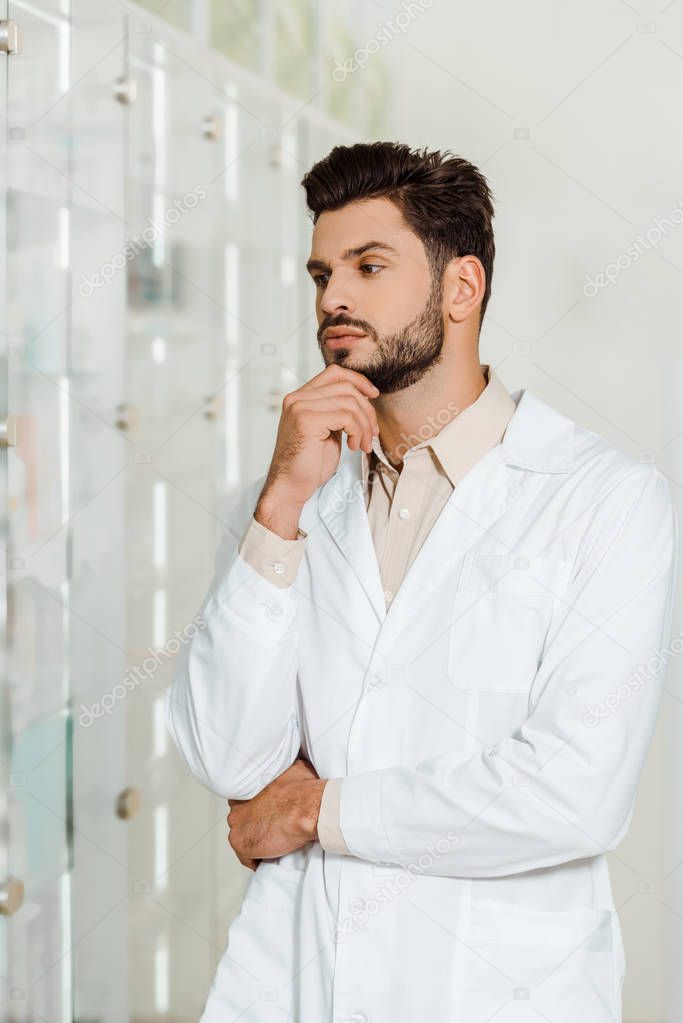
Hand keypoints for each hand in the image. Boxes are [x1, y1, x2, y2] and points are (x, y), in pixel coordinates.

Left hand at [226, 758, 326, 870]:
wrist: (307, 810)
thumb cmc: (303, 792)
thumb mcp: (292, 770)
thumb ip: (281, 774)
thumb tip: (288, 774)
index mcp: (246, 788)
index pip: (245, 803)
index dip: (259, 811)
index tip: (270, 815)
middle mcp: (236, 807)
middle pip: (244, 821)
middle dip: (257, 825)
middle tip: (274, 829)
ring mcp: (236, 826)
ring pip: (245, 838)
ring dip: (258, 842)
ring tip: (276, 843)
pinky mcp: (241, 844)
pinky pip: (248, 857)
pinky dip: (260, 859)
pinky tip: (273, 855)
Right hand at [254, 365, 379, 538]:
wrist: (290, 487)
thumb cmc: (309, 464)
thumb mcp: (327, 430)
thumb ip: (338, 411)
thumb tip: (365, 398)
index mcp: (301, 398)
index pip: (334, 373)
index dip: (358, 380)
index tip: (373, 395)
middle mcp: (297, 398)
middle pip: (346, 387)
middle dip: (367, 410)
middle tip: (371, 433)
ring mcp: (300, 408)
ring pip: (349, 402)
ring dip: (364, 425)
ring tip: (362, 444)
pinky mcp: (306, 421)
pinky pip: (346, 416)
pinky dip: (357, 431)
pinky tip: (353, 446)